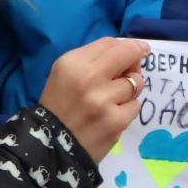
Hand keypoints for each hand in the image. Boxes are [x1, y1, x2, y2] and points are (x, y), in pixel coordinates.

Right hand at [38, 37, 148, 162]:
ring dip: (129, 89)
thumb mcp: (64, 74)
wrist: (50, 144)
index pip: (110, 43)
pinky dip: (126, 109)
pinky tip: (111, 115)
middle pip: (128, 55)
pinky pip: (135, 106)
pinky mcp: (116, 121)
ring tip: (113, 99)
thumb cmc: (59, 104)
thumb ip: (94, 59)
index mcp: (71, 64)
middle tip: (132, 69)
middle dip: (136, 60)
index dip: (127, 46)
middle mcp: (87, 78)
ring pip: (136, 83)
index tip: (134, 52)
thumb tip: (131, 52)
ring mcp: (103, 101)